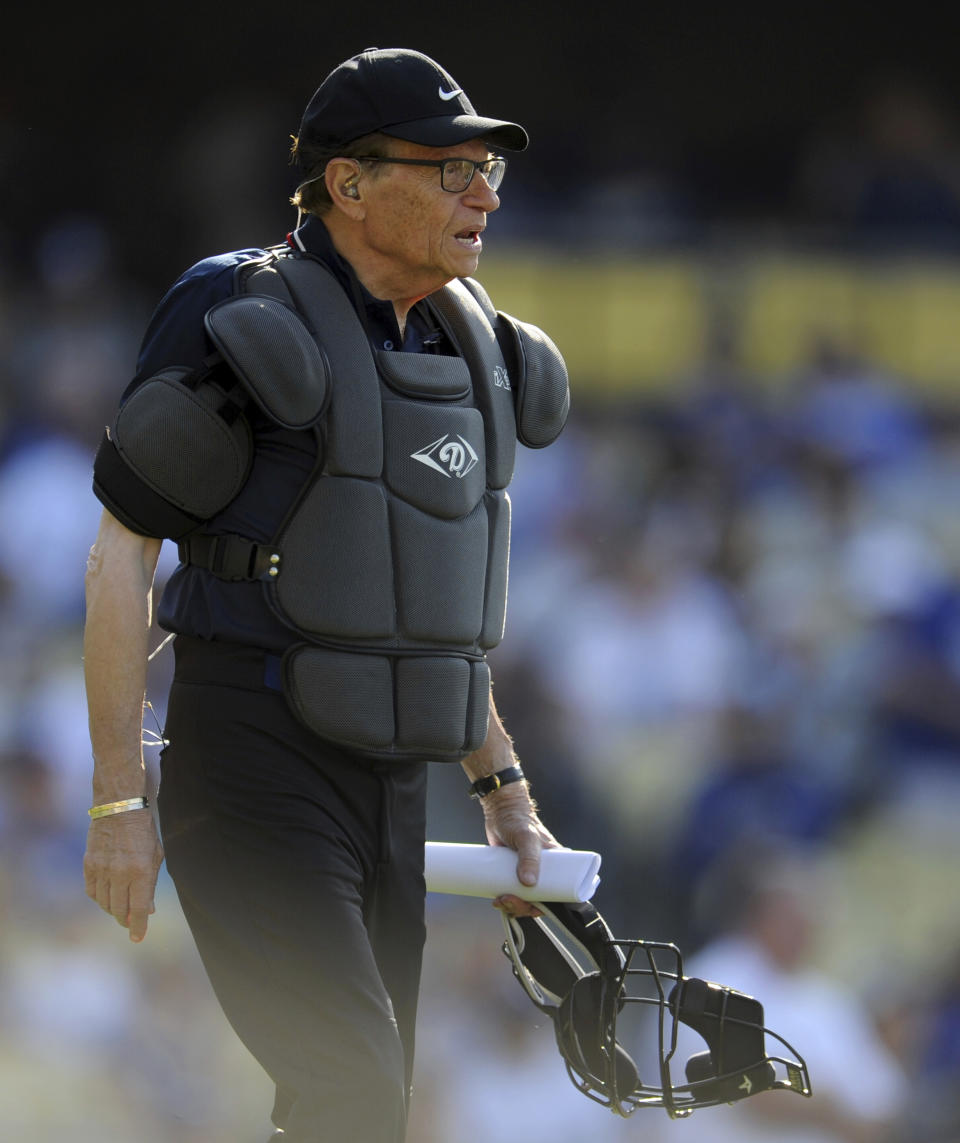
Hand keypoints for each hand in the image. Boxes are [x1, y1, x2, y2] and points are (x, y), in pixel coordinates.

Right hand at [83, 811, 163, 941]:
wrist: (120, 808)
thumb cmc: (143, 831)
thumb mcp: (156, 856)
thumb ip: (151, 884)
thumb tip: (149, 910)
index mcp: (141, 871)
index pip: (140, 909)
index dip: (139, 927)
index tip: (138, 938)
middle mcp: (121, 874)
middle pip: (120, 910)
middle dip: (126, 920)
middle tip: (130, 923)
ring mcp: (103, 870)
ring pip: (104, 903)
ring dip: (113, 910)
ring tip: (120, 908)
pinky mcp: (89, 865)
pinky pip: (92, 891)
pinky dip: (100, 898)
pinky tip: (107, 896)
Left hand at [481, 782, 559, 918]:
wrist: (499, 810)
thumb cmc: (519, 820)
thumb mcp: (527, 838)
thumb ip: (529, 858)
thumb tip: (528, 883)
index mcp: (557, 866)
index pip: (559, 895)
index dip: (546, 906)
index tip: (531, 907)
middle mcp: (544, 872)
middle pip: (538, 900)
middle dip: (523, 907)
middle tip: (507, 900)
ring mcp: (527, 872)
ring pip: (524, 899)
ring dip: (512, 906)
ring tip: (499, 900)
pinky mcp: (512, 872)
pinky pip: (512, 892)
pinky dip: (506, 901)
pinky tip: (496, 900)